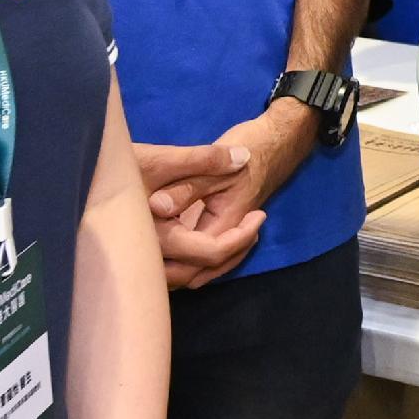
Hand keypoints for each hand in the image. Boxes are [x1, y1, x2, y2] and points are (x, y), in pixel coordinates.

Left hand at [139, 102, 314, 287]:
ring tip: (151, 272)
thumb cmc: (249, 149)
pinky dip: (192, 262)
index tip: (145, 250)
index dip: (171, 261)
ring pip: (208, 267)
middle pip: (203, 271)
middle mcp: (229, 233)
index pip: (199, 257)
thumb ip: (185, 187)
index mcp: (225, 222)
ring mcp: (229, 230)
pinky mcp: (225, 223)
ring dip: (181, 273)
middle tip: (142, 270)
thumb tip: (155, 207)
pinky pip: (210, 254)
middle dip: (173, 277)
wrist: (276, 141)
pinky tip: (171, 259)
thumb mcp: (213, 166)